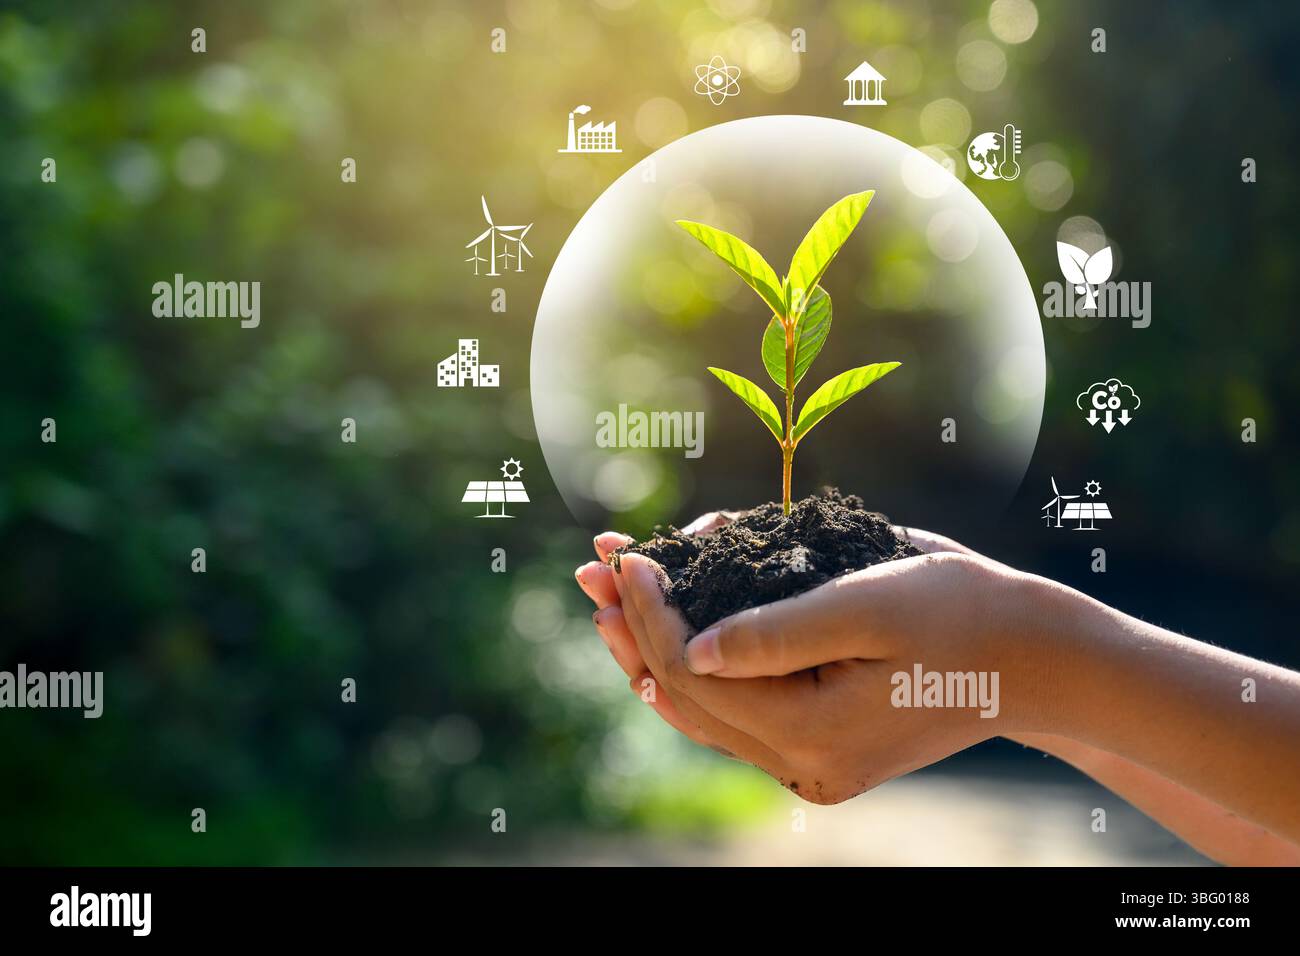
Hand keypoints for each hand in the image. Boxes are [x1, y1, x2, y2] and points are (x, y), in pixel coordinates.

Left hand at [578, 520, 1047, 802]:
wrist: (1028, 658)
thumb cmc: (960, 612)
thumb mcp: (871, 602)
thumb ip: (778, 629)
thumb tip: (690, 644)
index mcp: (814, 732)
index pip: (698, 671)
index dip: (653, 612)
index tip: (629, 555)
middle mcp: (803, 764)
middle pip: (688, 696)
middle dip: (635, 628)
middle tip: (589, 570)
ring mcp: (810, 764)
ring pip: (706, 709)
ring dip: (654, 647)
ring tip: (611, 597)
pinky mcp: (819, 749)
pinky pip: (737, 713)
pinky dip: (698, 667)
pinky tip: (667, 631)